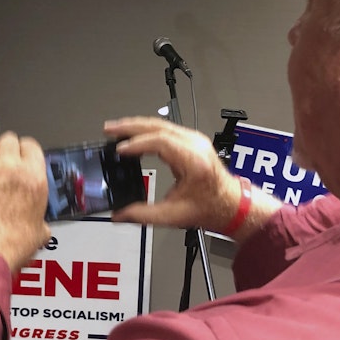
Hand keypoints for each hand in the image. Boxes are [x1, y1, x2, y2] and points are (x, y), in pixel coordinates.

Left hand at [0, 119, 49, 271]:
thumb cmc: (11, 246)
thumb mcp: (37, 235)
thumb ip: (40, 225)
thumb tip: (41, 229)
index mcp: (34, 179)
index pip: (32, 148)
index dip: (27, 149)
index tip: (23, 153)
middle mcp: (11, 167)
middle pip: (10, 139)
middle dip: (7, 143)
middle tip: (4, 149)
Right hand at [104, 117, 280, 239]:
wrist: (230, 204)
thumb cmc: (210, 207)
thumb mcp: (173, 215)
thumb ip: (143, 215)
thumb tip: (119, 214)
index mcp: (193, 162)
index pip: (161, 142)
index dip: (137, 144)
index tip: (120, 150)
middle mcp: (196, 145)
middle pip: (158, 126)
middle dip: (130, 127)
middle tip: (109, 130)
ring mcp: (195, 140)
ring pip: (161, 124)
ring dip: (136, 126)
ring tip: (116, 130)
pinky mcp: (191, 141)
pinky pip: (166, 128)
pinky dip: (146, 129)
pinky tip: (133, 134)